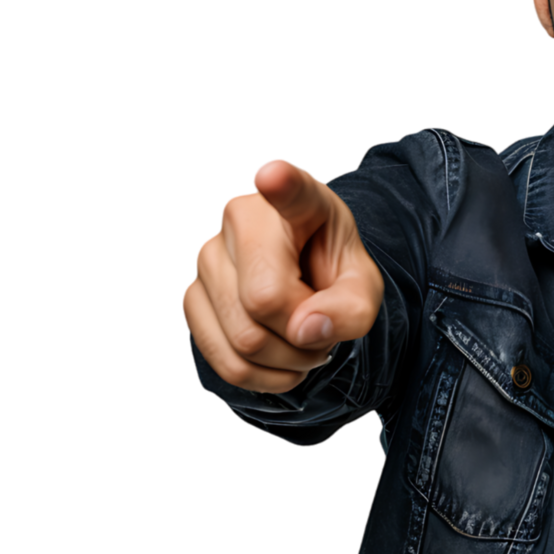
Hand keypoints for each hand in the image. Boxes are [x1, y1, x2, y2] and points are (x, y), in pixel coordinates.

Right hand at [181, 158, 384, 392]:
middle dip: (304, 335)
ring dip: (287, 360)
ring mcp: (206, 255)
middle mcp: (241, 217)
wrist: (305, 284)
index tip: (273, 176)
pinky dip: (262, 377)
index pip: (289, 188)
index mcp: (298, 201)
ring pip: (244, 339)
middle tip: (321, 326)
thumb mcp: (364, 290)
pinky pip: (225, 362)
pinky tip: (280, 360)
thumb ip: (352, 309)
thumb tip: (304, 330)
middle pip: (265, 300)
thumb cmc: (333, 274)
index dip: (281, 182)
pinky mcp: (190, 296)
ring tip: (301, 340)